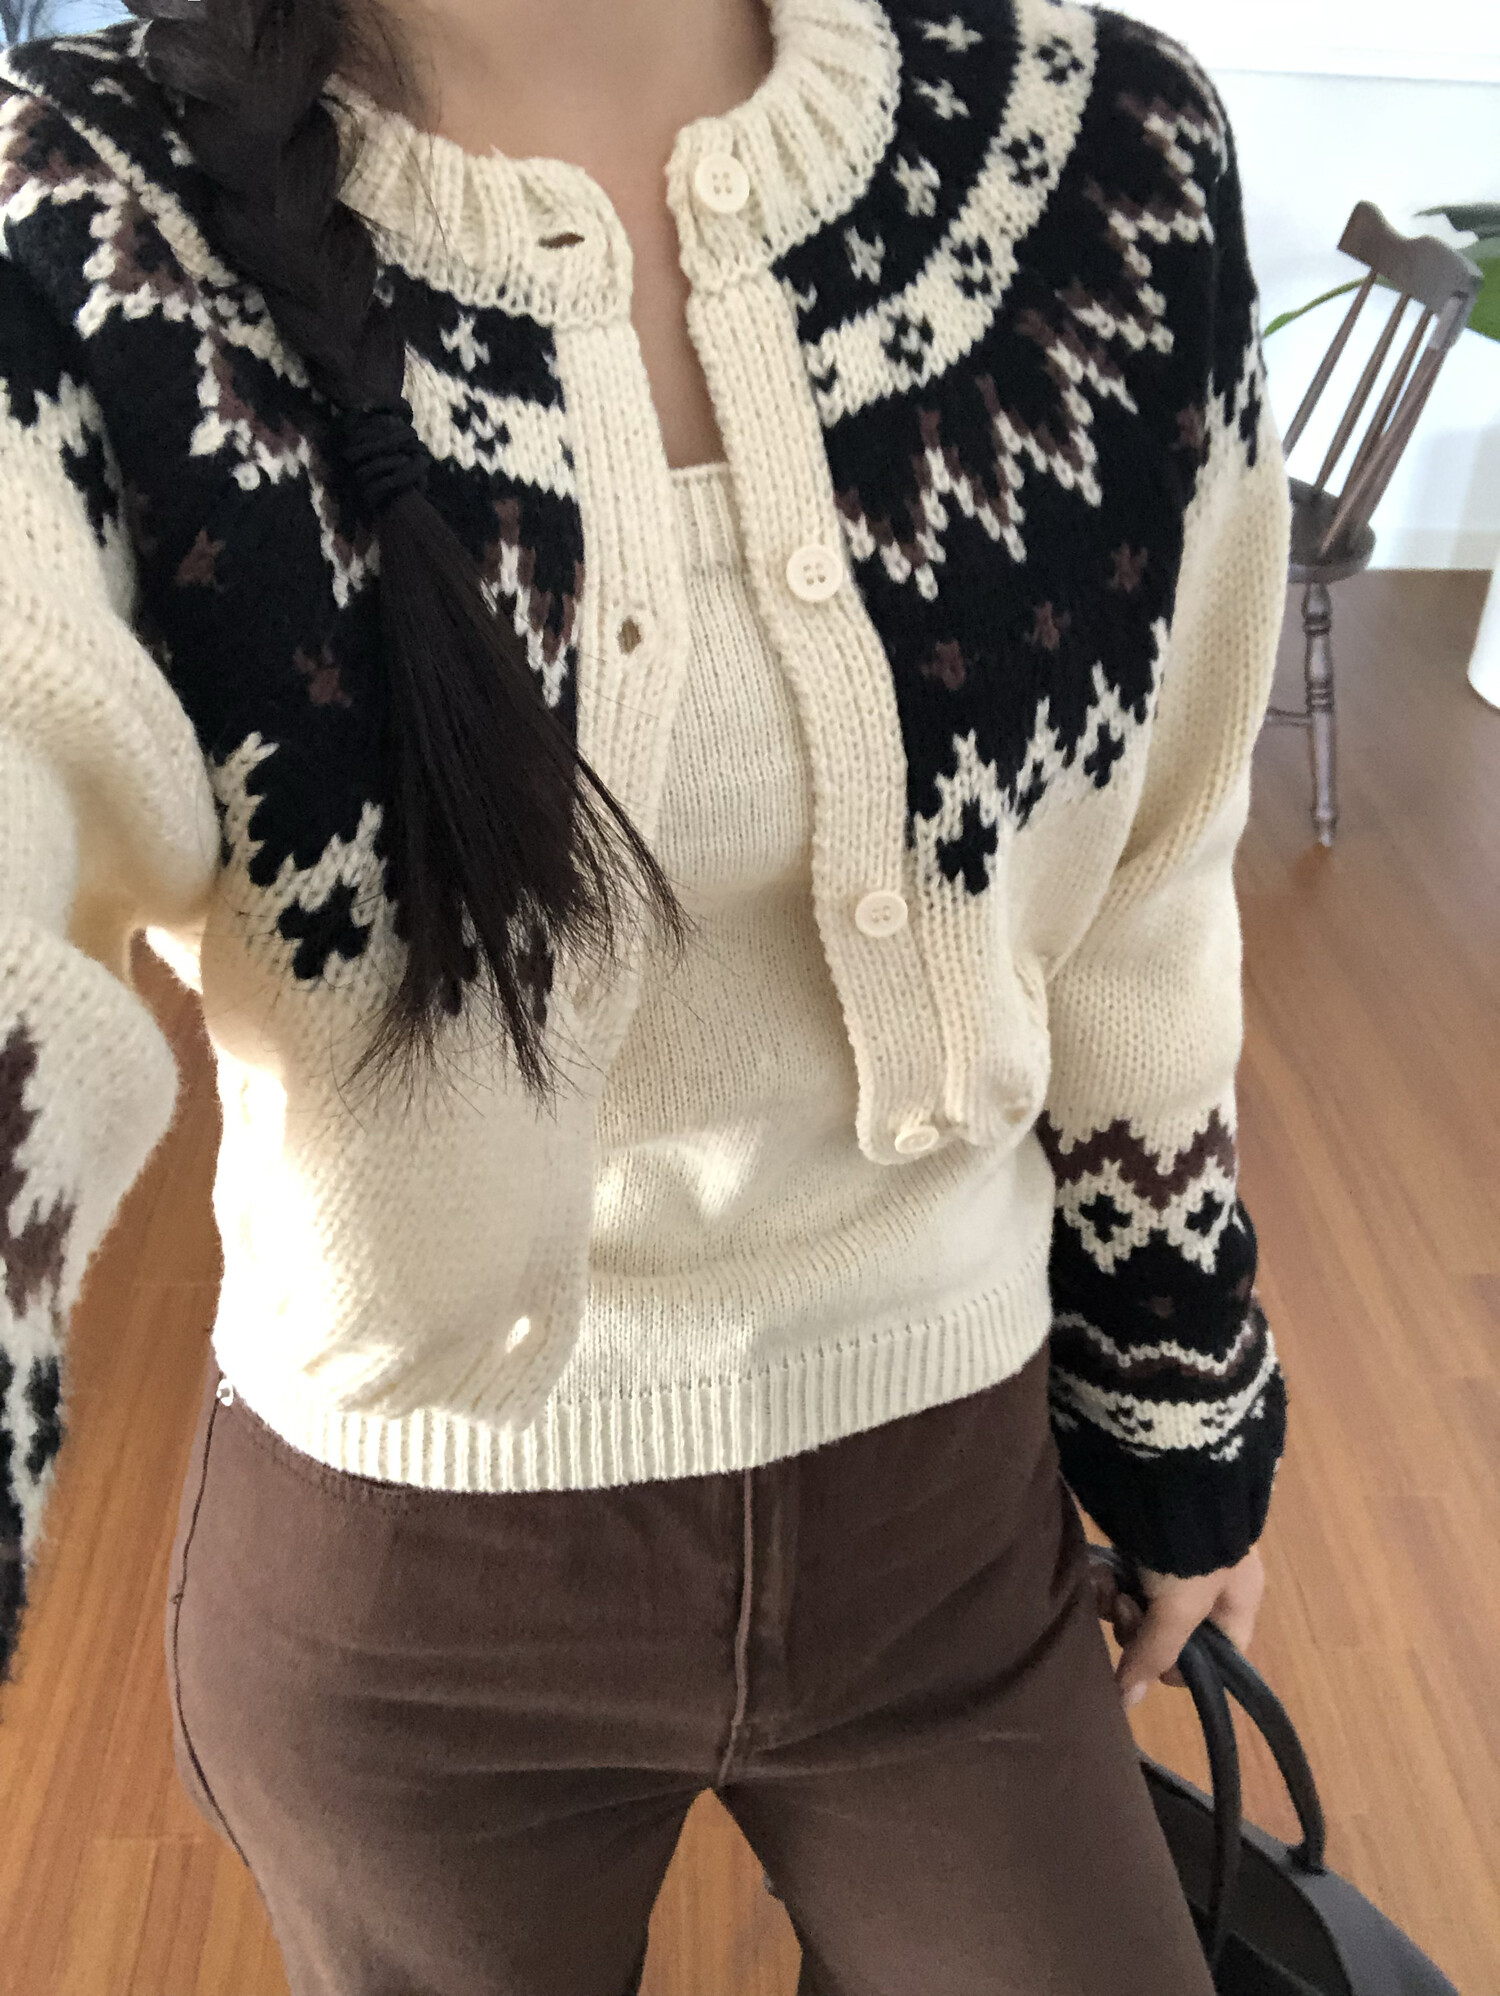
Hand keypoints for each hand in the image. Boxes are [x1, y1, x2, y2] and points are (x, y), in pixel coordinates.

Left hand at [1093, 1543, 1264, 1712]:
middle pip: (1167, 1634)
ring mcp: (1173, 1562)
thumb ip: (1154, 1655)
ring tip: (1106, 1584)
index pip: (1215, 1659)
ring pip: (1138, 1606)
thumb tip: (1125, 1703)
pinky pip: (1122, 1577)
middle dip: (1138, 1626)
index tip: (1150, 1653)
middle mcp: (1208, 1583)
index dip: (1178, 1665)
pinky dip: (1107, 1578)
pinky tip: (1097, 1570)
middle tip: (1124, 1606)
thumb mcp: (1179, 1607)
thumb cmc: (1189, 1549)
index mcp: (1237, 1601)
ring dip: (1116, 1602)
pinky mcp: (1142, 1541)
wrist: (1166, 1471)